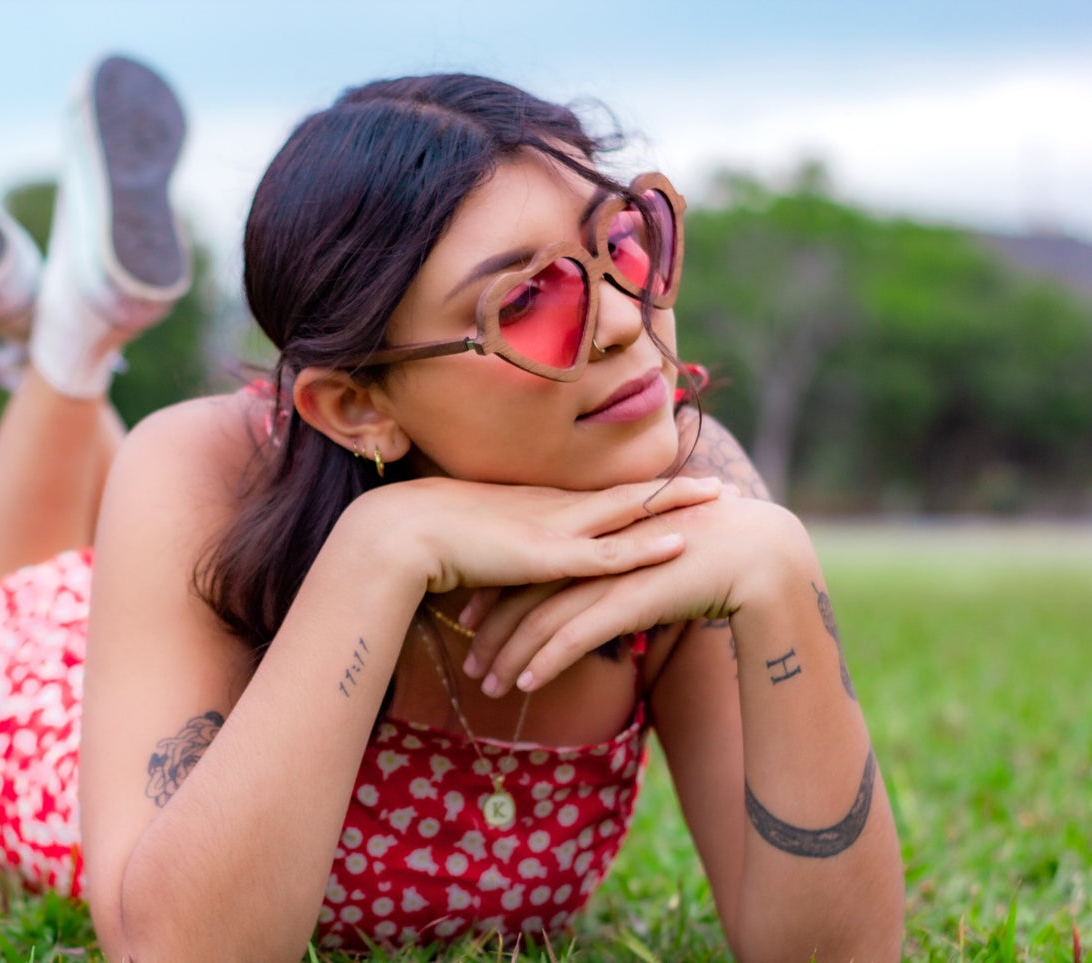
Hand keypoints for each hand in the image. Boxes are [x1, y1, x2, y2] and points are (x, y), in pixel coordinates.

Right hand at [351, 474, 727, 599]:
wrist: (399, 535)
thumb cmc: (425, 541)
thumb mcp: (472, 545)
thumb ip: (497, 555)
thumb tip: (506, 573)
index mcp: (534, 503)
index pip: (596, 494)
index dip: (635, 490)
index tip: (670, 484)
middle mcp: (550, 506)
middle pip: (624, 494)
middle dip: (673, 490)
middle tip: (717, 487)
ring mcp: (551, 527)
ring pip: (627, 512)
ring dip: (674, 506)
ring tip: (718, 500)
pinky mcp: (545, 554)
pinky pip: (606, 553)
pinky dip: (645, 548)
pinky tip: (679, 544)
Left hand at [460, 494, 811, 695]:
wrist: (757, 549)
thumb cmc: (708, 553)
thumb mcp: (650, 560)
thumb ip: (621, 573)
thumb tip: (606, 595)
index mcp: (593, 539)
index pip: (530, 570)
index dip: (497, 598)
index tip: (471, 621)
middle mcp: (593, 554)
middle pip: (524, 597)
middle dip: (491, 635)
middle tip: (469, 665)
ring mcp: (609, 576)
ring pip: (542, 621)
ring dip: (511, 658)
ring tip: (488, 687)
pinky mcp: (629, 599)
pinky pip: (576, 635)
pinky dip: (547, 661)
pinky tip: (527, 684)